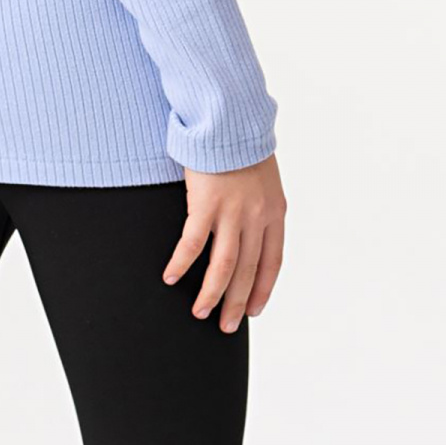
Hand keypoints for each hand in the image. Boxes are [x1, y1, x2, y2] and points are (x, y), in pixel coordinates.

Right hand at [162, 152, 285, 331]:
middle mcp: (256, 217)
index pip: (273, 262)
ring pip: (224, 265)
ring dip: (211, 293)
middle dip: (236, 302)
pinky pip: (192, 243)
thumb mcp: (264, 179)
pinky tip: (171, 277)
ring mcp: (232, 212)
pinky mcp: (206, 204)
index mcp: (274, 212)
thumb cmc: (242, 145)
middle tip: (226, 326)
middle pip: (248, 271)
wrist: (230, 118)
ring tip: (201, 313)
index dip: (263, 290)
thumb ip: (259, 206)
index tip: (253, 310)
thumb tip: (250, 228)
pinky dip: (182, 263)